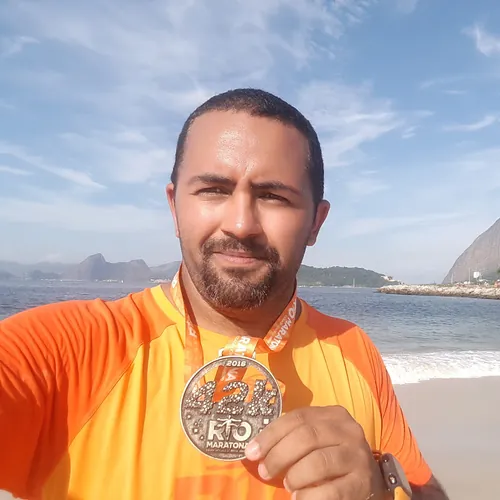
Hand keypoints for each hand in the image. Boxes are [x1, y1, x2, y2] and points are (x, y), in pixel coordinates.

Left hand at [244, 406, 388, 498]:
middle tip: (264, 471)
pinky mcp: (362, 483)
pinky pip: (332, 490)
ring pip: (319, 462)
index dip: (271, 434)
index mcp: (333, 414)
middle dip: (279, 455)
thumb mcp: (318, 438)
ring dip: (295, 475)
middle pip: (307, 436)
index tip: (251, 452)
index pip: (297, 418)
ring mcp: (357, 456)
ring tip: (287, 485)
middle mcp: (349, 431)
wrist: (370, 481)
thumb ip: (294, 436)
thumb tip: (256, 448)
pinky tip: (299, 498)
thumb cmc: (334, 455)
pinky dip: (310, 496)